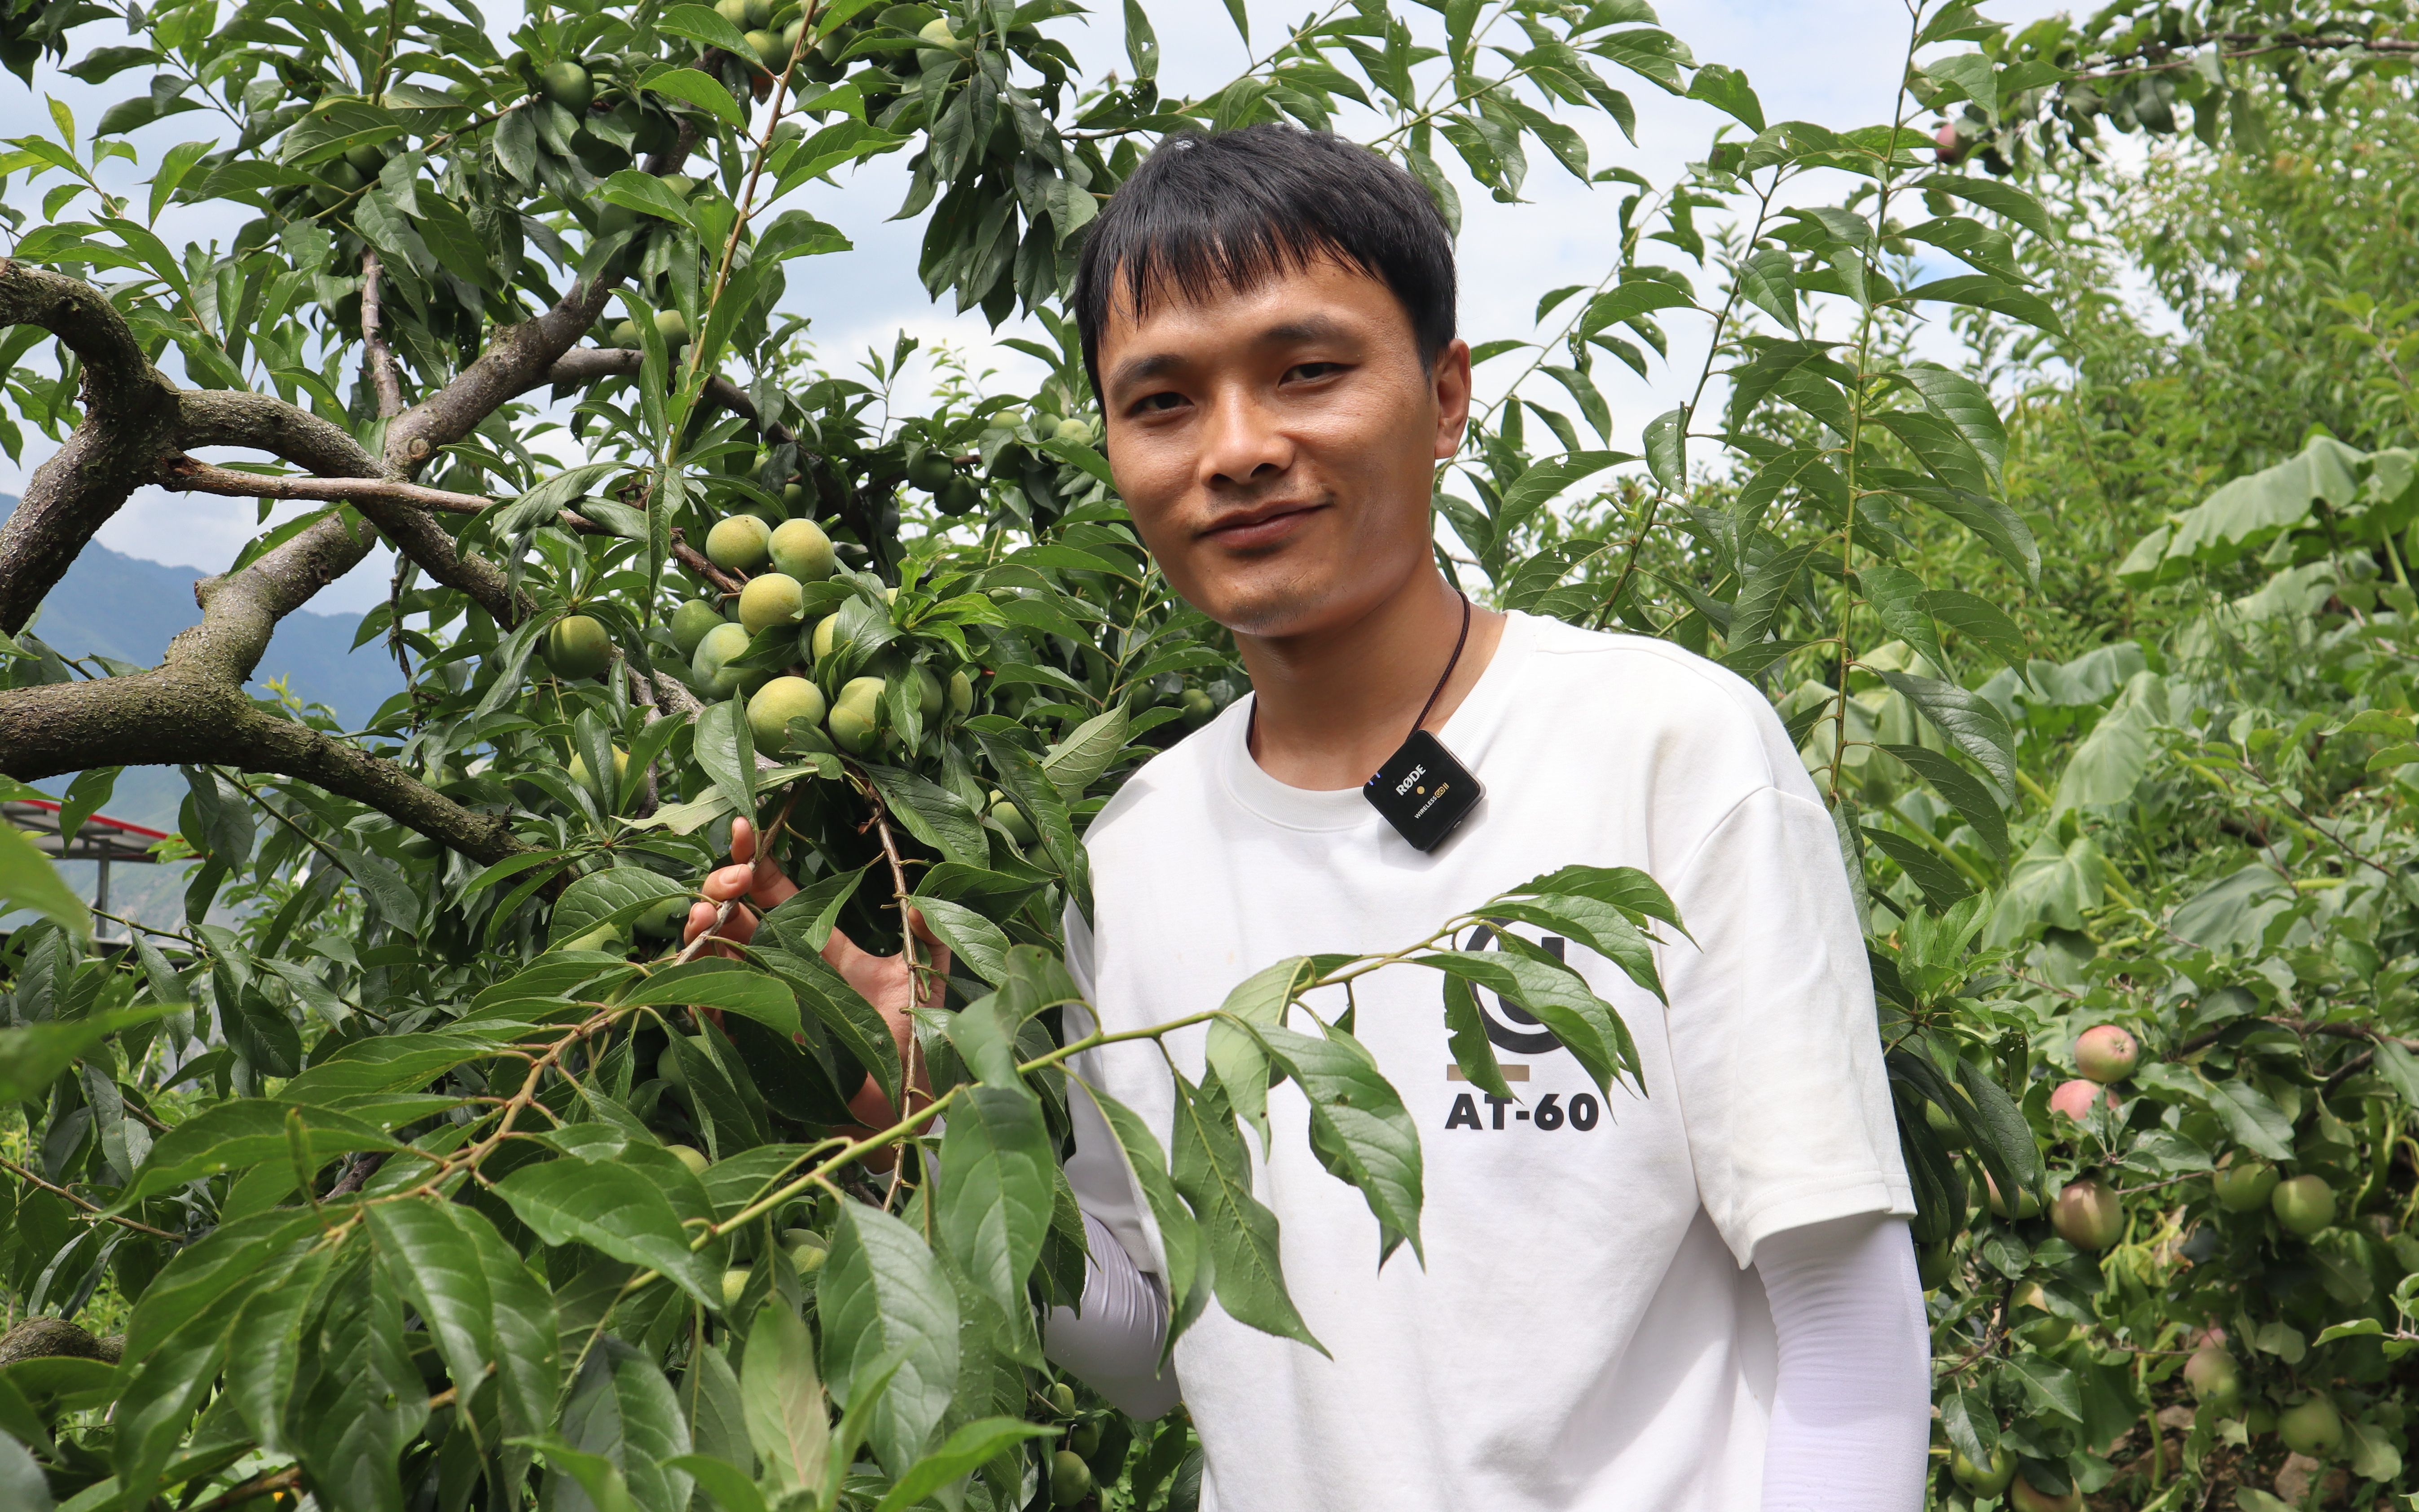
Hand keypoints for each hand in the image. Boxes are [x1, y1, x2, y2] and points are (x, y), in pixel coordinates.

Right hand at [684, 816, 950, 1126]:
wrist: (904, 1107)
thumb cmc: (916, 1042)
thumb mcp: (927, 981)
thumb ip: (930, 939)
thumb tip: (919, 905)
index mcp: (820, 943)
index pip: (777, 890)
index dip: (757, 856)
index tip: (744, 825)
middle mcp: (784, 964)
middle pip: (737, 913)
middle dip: (723, 886)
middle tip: (730, 879)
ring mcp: (764, 998)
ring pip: (716, 953)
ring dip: (702, 929)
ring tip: (705, 915)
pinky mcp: (752, 1038)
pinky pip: (712, 1007)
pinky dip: (696, 985)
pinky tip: (696, 966)